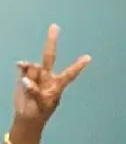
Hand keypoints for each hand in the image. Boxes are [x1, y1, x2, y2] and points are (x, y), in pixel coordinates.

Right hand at [12, 25, 90, 140]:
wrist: (26, 117)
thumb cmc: (38, 113)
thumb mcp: (40, 105)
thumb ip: (34, 92)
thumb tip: (26, 80)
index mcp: (57, 85)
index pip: (70, 74)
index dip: (78, 66)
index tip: (88, 57)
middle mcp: (48, 77)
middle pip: (50, 56)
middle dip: (51, 41)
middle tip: (55, 26)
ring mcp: (36, 75)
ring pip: (33, 67)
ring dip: (29, 75)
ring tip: (28, 89)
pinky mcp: (25, 75)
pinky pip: (24, 67)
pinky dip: (22, 66)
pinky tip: (19, 66)